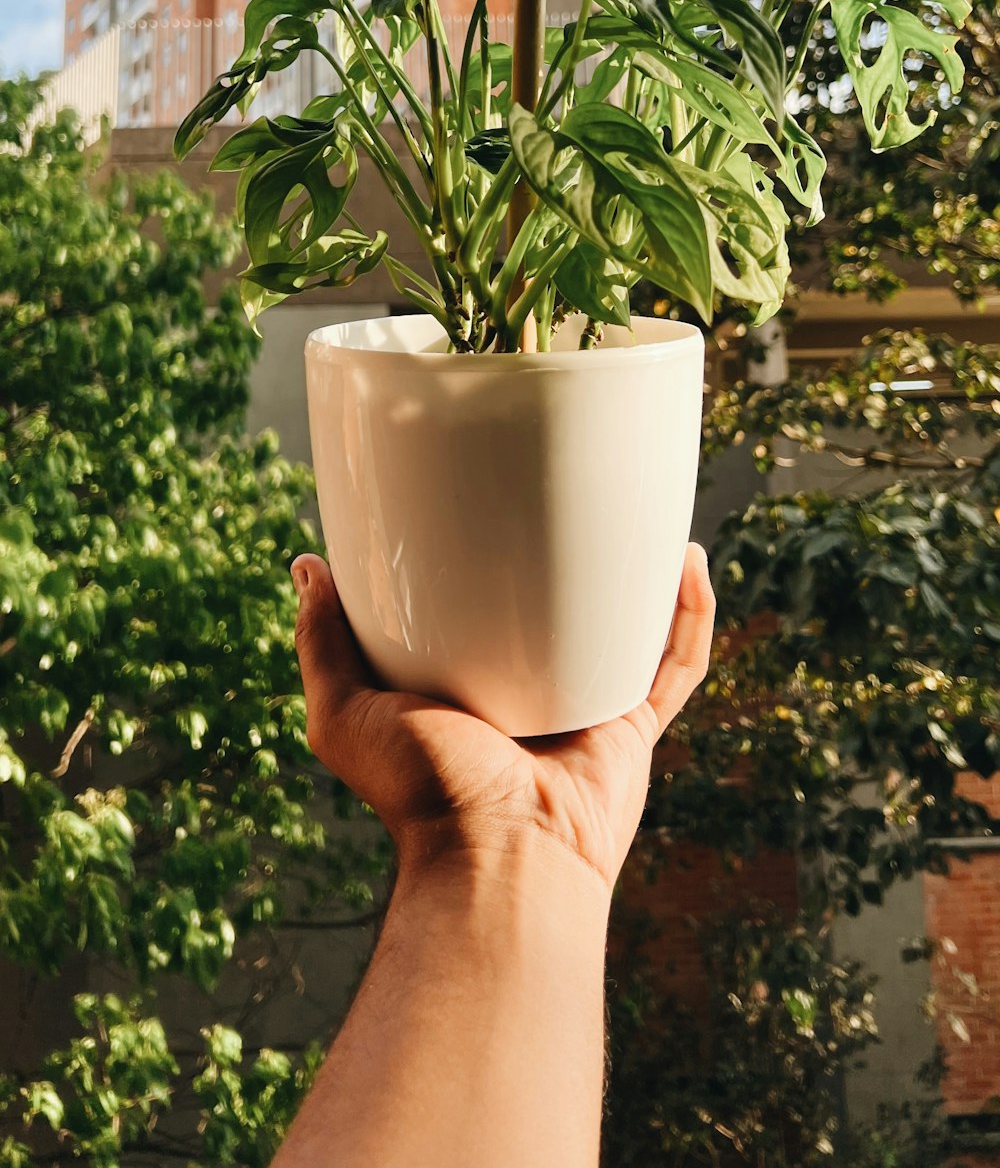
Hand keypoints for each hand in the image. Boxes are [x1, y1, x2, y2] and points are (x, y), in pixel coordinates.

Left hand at [291, 544, 713, 893]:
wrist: (496, 856)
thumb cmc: (419, 793)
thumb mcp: (345, 712)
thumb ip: (322, 643)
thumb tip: (308, 567)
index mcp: (469, 690)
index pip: (480, 616)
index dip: (486, 565)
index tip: (485, 504)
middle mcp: (531, 697)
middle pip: (561, 617)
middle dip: (575, 562)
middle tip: (575, 499)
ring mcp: (587, 713)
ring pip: (627, 631)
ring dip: (643, 577)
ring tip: (643, 516)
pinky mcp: (632, 729)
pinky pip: (674, 666)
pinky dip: (690, 615)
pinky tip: (690, 560)